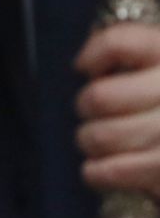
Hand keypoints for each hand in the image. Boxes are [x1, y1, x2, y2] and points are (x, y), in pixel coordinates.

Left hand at [77, 24, 159, 197]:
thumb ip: (132, 50)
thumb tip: (85, 66)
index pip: (119, 44)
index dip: (93, 56)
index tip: (84, 68)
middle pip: (101, 98)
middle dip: (85, 107)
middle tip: (89, 112)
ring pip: (105, 136)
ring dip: (89, 141)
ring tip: (92, 142)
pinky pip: (120, 171)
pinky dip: (99, 173)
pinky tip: (95, 172)